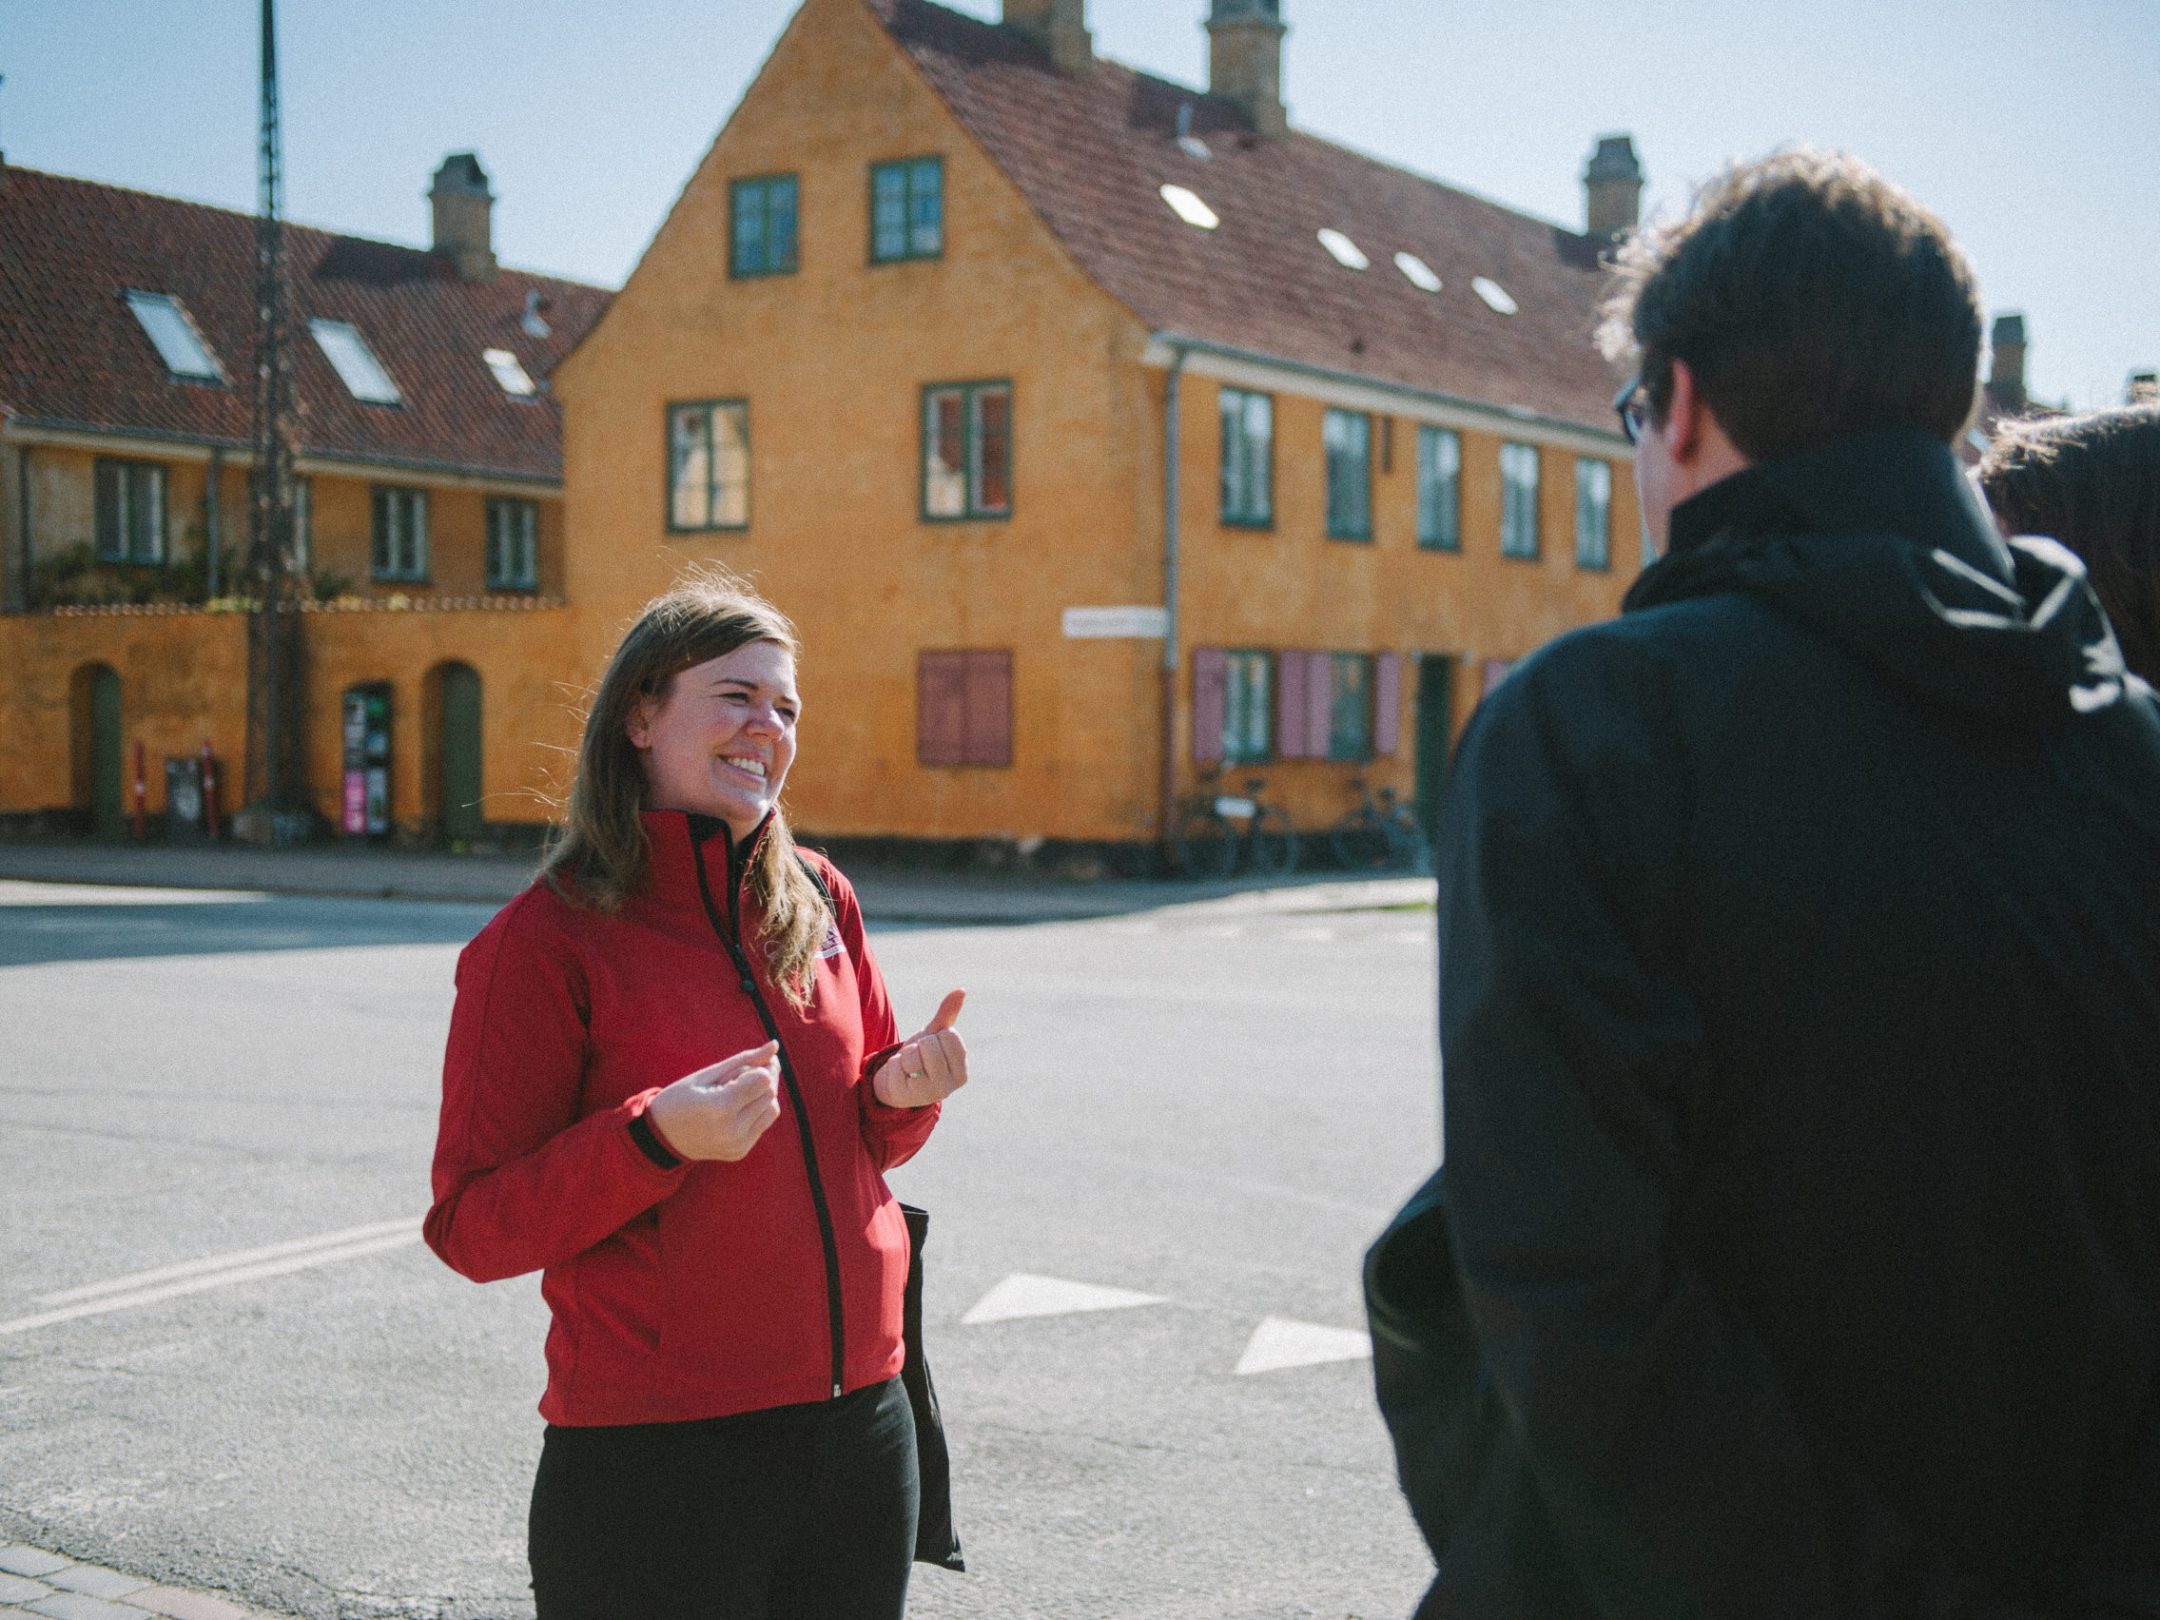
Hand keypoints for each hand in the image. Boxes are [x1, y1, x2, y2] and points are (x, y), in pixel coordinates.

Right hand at [646, 1040, 782, 1161]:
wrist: (660, 1137)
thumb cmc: (680, 1098)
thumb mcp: (707, 1074)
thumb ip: (744, 1060)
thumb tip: (775, 1046)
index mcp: (720, 1109)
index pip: (763, 1079)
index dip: (753, 1068)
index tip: (733, 1071)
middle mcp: (732, 1131)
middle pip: (770, 1093)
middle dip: (760, 1079)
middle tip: (732, 1080)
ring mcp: (737, 1145)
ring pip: (772, 1109)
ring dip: (761, 1096)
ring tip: (734, 1095)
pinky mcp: (740, 1152)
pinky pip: (763, 1124)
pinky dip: (756, 1112)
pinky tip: (734, 1110)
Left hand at [871, 991, 967, 1109]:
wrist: (897, 1083)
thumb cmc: (920, 1058)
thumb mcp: (933, 1035)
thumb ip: (947, 1015)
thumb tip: (961, 990)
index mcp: (962, 1069)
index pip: (949, 1035)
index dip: (935, 1036)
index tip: (932, 1049)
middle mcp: (951, 1084)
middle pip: (930, 1044)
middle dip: (918, 1046)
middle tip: (917, 1059)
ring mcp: (930, 1093)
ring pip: (914, 1055)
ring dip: (906, 1056)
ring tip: (908, 1067)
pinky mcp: (909, 1096)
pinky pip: (898, 1065)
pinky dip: (894, 1065)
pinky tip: (899, 1076)